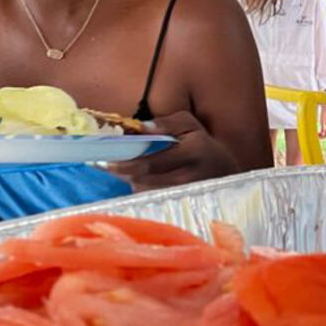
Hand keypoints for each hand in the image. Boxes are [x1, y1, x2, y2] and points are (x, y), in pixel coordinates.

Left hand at [106, 110, 238, 190]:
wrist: (224, 171)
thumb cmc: (201, 144)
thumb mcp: (190, 124)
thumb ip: (168, 123)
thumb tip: (141, 127)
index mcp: (193, 150)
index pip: (151, 160)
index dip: (125, 162)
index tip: (103, 160)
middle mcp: (188, 175)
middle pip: (143, 178)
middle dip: (120, 171)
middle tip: (102, 164)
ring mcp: (183, 193)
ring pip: (144, 189)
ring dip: (127, 179)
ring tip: (120, 168)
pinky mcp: (177, 203)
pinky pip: (149, 197)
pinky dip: (137, 187)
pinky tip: (134, 178)